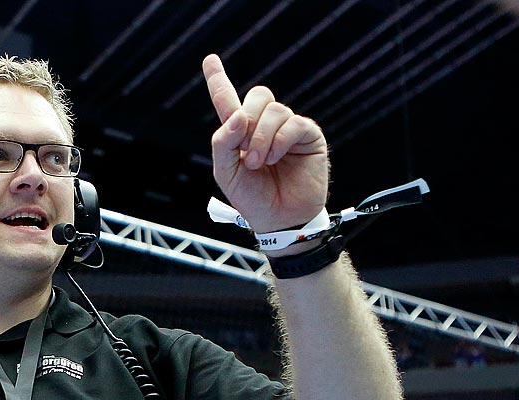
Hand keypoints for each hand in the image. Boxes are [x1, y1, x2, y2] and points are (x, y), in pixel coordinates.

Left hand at [203, 53, 328, 235]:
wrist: (280, 221)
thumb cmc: (254, 200)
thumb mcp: (226, 174)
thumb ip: (223, 142)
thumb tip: (237, 115)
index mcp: (241, 133)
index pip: (229, 100)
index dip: (219, 79)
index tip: (210, 59)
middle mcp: (266, 126)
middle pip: (258, 95)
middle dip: (248, 122)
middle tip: (245, 152)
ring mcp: (288, 130)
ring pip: (275, 110)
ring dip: (262, 138)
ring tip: (260, 164)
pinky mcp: (308, 137)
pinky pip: (294, 123)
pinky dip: (280, 140)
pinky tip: (276, 158)